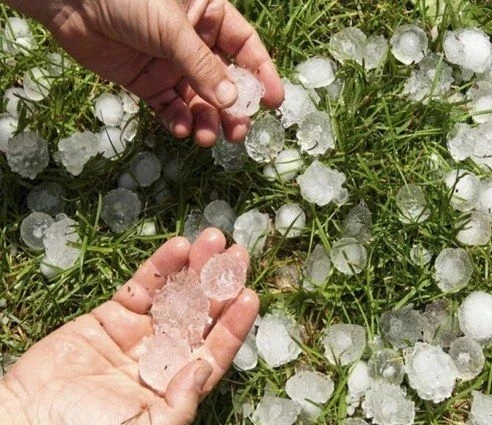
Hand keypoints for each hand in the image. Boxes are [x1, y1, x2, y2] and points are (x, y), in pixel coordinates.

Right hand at [0, 228, 258, 424]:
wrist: (27, 420)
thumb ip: (179, 402)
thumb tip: (204, 369)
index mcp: (176, 384)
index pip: (215, 350)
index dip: (234, 324)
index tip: (250, 295)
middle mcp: (163, 356)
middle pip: (200, 315)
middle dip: (220, 285)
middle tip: (238, 256)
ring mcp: (138, 334)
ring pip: (175, 295)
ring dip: (195, 268)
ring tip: (214, 240)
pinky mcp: (111, 316)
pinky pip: (142, 287)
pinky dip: (160, 267)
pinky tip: (178, 247)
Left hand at [18, 0, 283, 145]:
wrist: (70, 1)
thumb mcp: (172, 28)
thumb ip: (202, 66)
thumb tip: (231, 102)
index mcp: (208, 16)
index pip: (245, 48)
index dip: (261, 74)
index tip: (273, 102)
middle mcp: (194, 43)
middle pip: (224, 81)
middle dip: (232, 108)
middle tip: (238, 132)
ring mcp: (171, 65)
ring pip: (198, 99)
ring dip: (206, 120)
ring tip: (208, 137)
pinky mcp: (147, 83)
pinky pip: (170, 107)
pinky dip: (178, 120)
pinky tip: (182, 130)